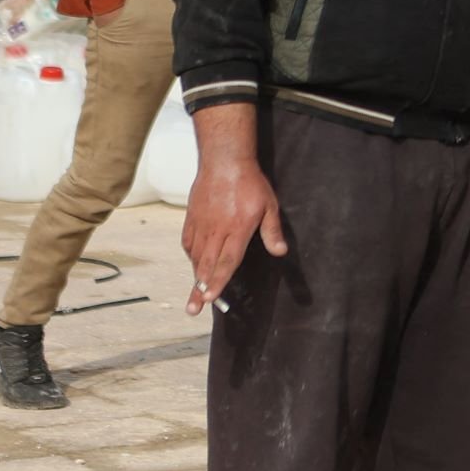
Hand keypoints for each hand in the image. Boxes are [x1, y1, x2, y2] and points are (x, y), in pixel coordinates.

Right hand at [181, 152, 284, 316]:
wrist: (224, 162)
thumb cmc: (250, 183)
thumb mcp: (269, 205)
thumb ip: (272, 231)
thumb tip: (280, 252)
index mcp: (236, 230)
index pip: (227, 261)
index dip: (218, 281)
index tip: (211, 297)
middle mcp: (216, 231)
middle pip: (207, 265)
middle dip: (200, 289)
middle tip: (193, 308)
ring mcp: (201, 225)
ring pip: (196, 256)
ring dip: (195, 276)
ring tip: (194, 295)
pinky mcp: (192, 218)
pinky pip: (188, 242)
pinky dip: (191, 256)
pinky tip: (194, 264)